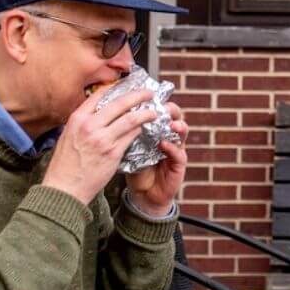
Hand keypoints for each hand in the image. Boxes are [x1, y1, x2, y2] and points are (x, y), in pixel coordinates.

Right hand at [44, 88, 157, 206]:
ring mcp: (102, 139)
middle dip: (138, 95)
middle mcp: (90, 126)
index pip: (100, 94)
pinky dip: (140, 130)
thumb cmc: (65, 164)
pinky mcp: (113, 152)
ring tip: (154, 112)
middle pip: (120, 103)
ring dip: (146, 113)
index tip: (129, 85)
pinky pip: (132, 136)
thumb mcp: (69, 135)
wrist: (64, 189)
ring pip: (131, 119)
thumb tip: (101, 111)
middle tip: (149, 93)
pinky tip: (145, 128)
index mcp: (77, 118)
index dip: (118, 87)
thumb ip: (84, 122)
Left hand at [126, 101, 187, 216]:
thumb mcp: (127, 148)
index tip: (148, 94)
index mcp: (157, 130)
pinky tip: (164, 144)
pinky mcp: (179, 165)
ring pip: (182, 132)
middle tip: (163, 105)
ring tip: (171, 123)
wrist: (143, 195)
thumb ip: (123, 132)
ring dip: (178, 125)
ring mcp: (176, 149)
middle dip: (171, 109)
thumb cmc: (135, 169)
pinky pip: (179, 154)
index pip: (159, 111)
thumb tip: (107, 114)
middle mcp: (169, 136)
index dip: (156, 102)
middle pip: (175, 117)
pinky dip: (172, 148)